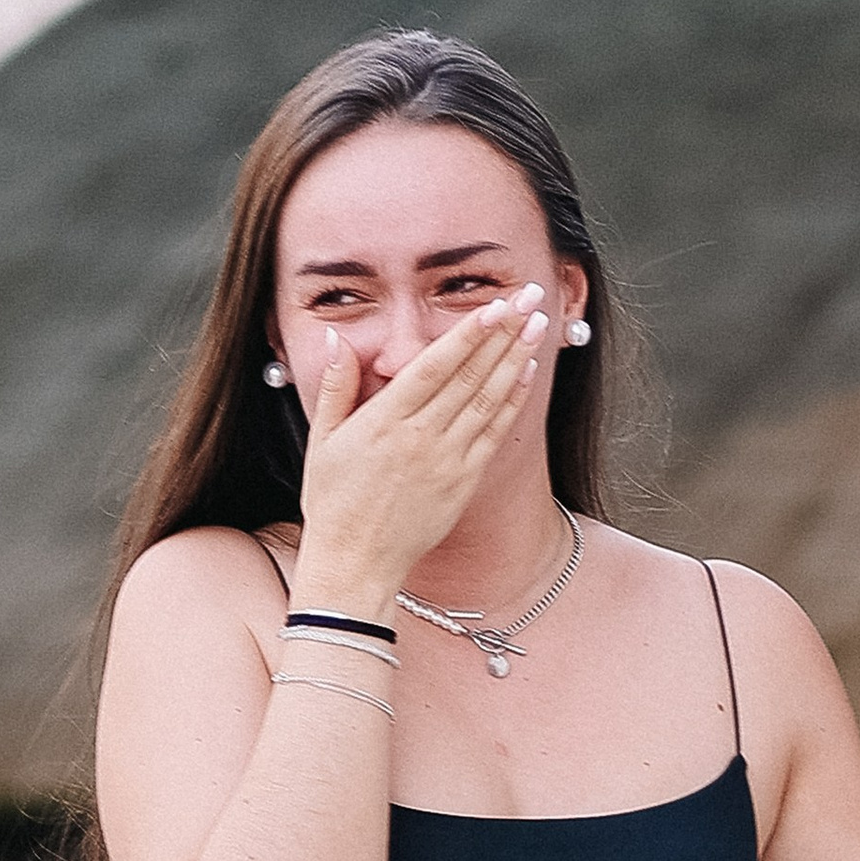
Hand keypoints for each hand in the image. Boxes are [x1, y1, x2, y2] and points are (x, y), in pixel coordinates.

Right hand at [291, 293, 545, 609]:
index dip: (469, 333)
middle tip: (529, 297)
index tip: (495, 305)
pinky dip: (513, 401)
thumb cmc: (333, 503)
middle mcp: (421, 437)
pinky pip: (494, 434)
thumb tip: (337, 339)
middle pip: (472, 374)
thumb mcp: (321, 440)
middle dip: (505, 332)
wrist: (356, 563)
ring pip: (489, 399)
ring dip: (517, 359)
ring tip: (537, 325)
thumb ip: (336, 386)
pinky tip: (527, 373)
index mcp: (385, 422)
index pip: (435, 366)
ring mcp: (447, 461)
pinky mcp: (464, 482)